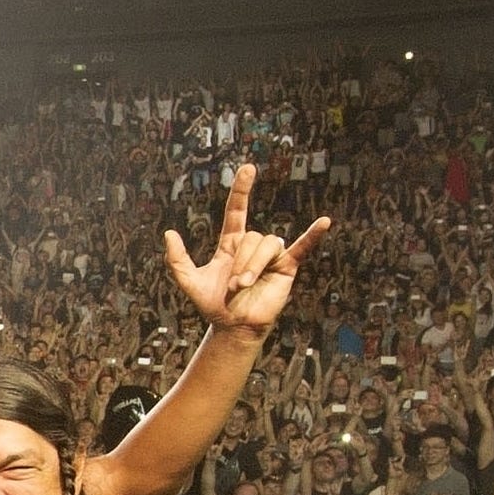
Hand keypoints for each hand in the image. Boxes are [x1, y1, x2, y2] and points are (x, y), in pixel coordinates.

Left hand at [164, 164, 330, 339]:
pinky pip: (302, 247)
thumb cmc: (213, 304)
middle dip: (241, 261)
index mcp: (231, 244)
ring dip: (254, 266)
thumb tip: (168, 233)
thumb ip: (177, 259)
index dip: (241, 190)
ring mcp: (271, 255)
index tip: (248, 168)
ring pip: (267, 244)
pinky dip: (313, 236)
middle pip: (252, 237)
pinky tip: (325, 222)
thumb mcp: (188, 281)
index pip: (236, 211)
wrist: (232, 326)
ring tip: (245, 286)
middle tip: (234, 285)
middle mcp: (252, 246)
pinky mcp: (286, 267)